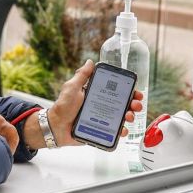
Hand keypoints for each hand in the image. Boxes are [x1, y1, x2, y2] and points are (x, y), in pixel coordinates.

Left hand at [24, 60, 143, 149]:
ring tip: (128, 116)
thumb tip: (90, 61)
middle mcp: (102, 105)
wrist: (56, 127)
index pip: (117, 90)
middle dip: (133, 104)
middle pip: (123, 104)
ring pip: (121, 117)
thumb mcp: (72, 87)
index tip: (136, 92)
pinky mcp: (101, 131)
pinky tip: (123, 130)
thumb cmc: (63, 107)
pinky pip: (114, 131)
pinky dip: (121, 131)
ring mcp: (103, 119)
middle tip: (136, 105)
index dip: (129, 91)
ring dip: (129, 116)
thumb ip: (81, 75)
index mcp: (97, 94)